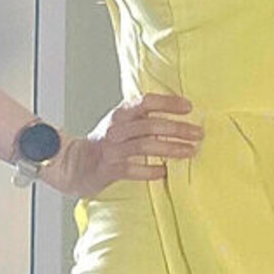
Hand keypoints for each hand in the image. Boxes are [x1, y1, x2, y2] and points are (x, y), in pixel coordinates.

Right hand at [41, 92, 203, 198]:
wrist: (75, 164)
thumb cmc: (106, 142)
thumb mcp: (121, 123)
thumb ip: (144, 117)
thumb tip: (179, 114)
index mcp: (121, 114)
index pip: (146, 102)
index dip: (168, 103)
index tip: (189, 107)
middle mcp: (116, 129)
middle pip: (150, 125)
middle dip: (177, 129)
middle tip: (198, 133)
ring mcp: (112, 149)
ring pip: (144, 146)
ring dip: (170, 148)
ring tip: (190, 151)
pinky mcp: (109, 169)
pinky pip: (133, 170)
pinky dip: (150, 171)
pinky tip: (165, 172)